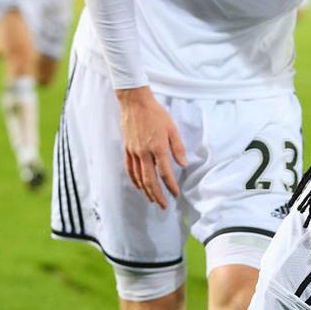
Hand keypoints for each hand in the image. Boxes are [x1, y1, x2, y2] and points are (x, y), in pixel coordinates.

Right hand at [116, 87, 186, 208]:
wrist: (135, 102)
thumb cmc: (156, 114)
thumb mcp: (172, 129)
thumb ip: (178, 148)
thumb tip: (183, 165)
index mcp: (158, 148)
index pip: (165, 173)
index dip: (170, 186)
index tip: (175, 194)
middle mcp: (144, 153)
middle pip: (150, 180)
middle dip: (157, 195)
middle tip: (163, 206)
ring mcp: (133, 152)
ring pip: (139, 177)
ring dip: (146, 191)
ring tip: (152, 200)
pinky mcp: (127, 149)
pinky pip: (130, 169)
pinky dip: (134, 180)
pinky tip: (139, 186)